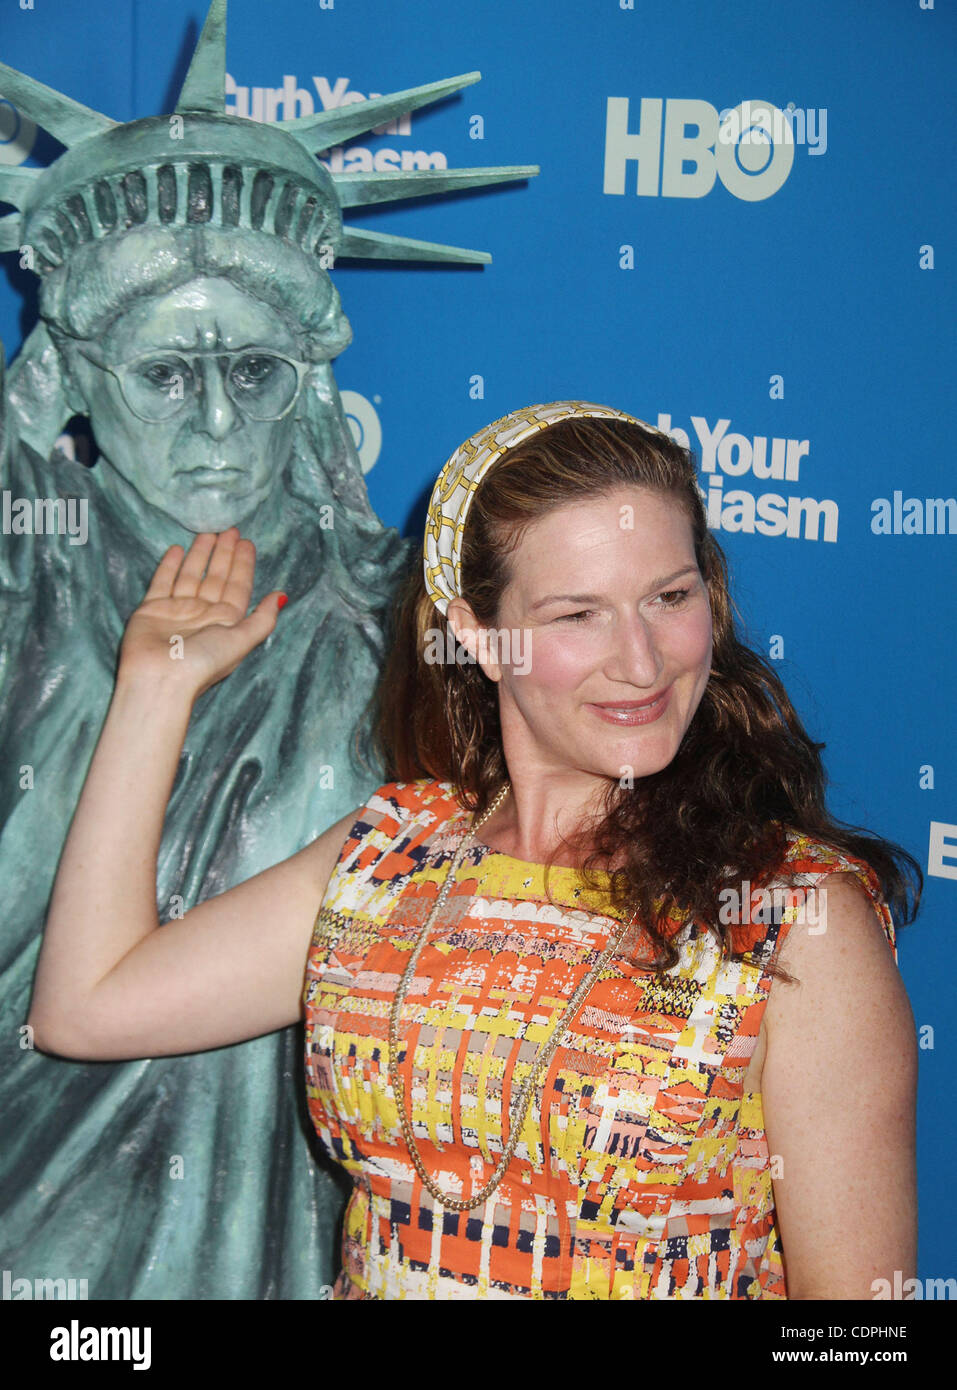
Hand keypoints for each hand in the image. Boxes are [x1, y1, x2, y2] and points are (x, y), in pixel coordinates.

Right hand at [118, 527, 284, 701]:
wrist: (159, 680)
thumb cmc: (203, 662)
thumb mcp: (241, 640)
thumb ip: (262, 618)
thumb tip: (283, 596)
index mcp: (226, 622)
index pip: (238, 586)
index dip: (243, 564)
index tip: (246, 542)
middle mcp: (203, 614)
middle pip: (217, 577)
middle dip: (224, 554)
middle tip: (229, 529)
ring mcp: (177, 611)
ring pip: (191, 576)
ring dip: (200, 555)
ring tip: (207, 533)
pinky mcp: (151, 609)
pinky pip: (163, 582)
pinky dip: (170, 566)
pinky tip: (177, 549)